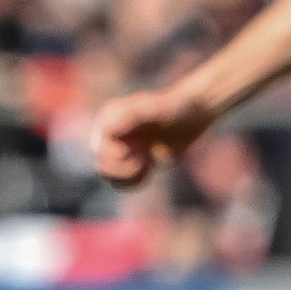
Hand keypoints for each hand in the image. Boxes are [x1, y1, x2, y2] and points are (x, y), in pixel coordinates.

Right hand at [89, 88, 216, 186]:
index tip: (132, 151)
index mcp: (108, 118)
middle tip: (145, 158)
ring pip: (108, 175)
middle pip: (101, 164)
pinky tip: (150, 168)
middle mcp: (109, 134)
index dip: (114, 155)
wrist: (192, 115)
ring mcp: (119, 148)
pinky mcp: (131, 162)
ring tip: (148, 163)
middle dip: (122, 168)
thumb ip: (131, 115)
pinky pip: (121, 182)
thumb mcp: (154, 108)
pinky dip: (133, 181)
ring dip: (127, 175)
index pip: (99, 147)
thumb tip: (107, 130)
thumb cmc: (174, 107)